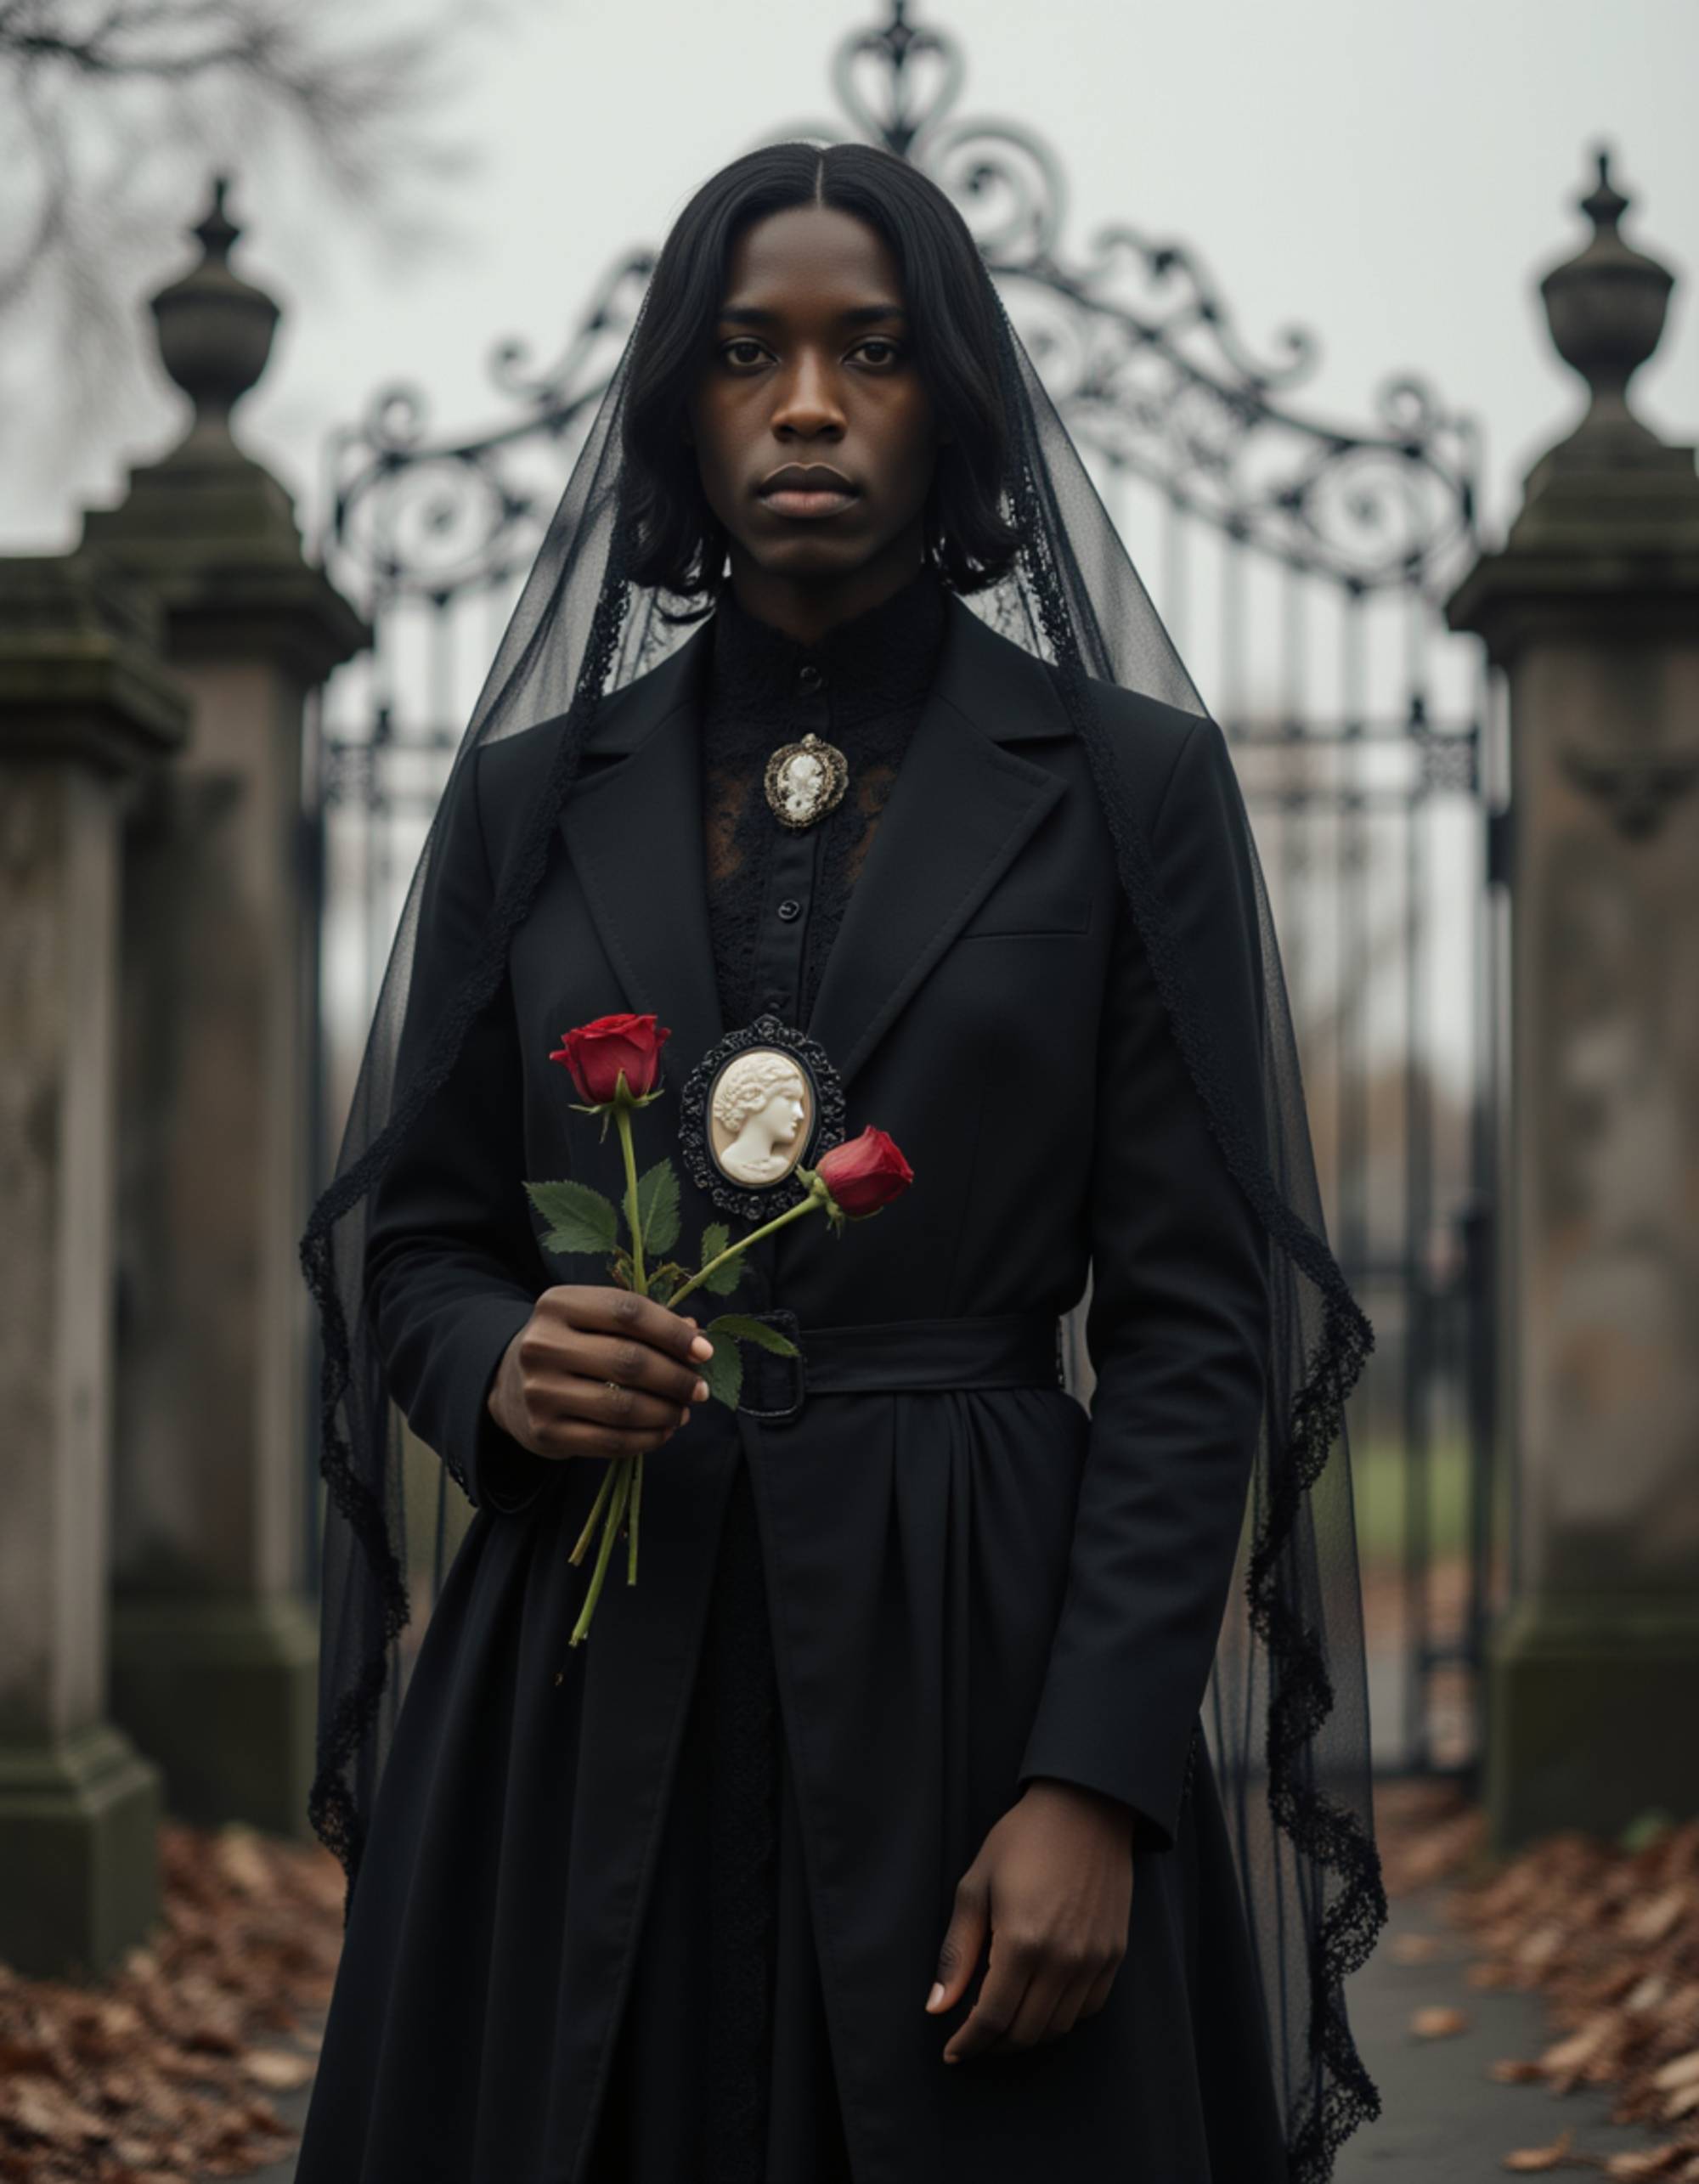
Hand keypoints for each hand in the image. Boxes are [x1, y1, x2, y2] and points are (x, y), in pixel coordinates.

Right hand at [487, 1284, 713, 1462]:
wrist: (510, 1385)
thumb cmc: (571, 1344)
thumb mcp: (596, 1320)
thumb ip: (644, 1324)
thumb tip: (697, 1338)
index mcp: (559, 1304)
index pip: (627, 1312)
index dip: (673, 1333)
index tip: (704, 1352)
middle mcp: (543, 1345)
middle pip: (628, 1361)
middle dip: (676, 1378)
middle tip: (699, 1389)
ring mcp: (540, 1392)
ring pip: (622, 1407)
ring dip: (665, 1412)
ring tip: (683, 1411)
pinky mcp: (545, 1433)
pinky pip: (610, 1441)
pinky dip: (647, 1439)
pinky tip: (663, 1431)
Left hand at [926, 1778, 1133, 2061]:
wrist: (1087, 1808)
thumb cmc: (1022, 1839)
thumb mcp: (976, 1885)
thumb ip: (958, 1951)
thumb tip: (937, 2006)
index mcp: (1022, 1942)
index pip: (992, 2018)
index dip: (969, 2044)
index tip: (952, 2052)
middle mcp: (1063, 1960)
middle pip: (1025, 2032)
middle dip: (994, 2046)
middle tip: (973, 2039)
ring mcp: (1094, 1960)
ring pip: (1058, 2028)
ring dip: (1027, 2036)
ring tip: (1004, 2023)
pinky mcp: (1114, 1955)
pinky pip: (1088, 2010)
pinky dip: (1061, 2019)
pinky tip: (1041, 2004)